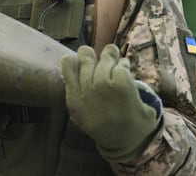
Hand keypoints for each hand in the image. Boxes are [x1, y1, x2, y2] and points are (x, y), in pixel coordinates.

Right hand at [61, 44, 161, 161]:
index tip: (82, 62)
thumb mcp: (79, 114)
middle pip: (86, 55)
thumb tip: (72, 66)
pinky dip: (124, 65)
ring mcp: (103, 83)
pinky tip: (125, 70)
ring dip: (111, 56)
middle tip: (101, 58)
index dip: (76, 59)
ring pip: (105, 57)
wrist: (126, 141)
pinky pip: (121, 64)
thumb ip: (74, 93)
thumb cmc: (102, 126)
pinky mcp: (121, 81)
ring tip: (116, 61)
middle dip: (92, 54)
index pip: (68, 64)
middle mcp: (87, 88)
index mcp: (74, 97)